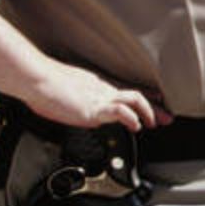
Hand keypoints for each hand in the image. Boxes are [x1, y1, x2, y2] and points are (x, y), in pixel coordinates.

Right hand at [23, 61, 170, 131]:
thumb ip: (74, 99)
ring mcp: (99, 97)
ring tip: (154, 123)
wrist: (36, 79)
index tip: (156, 100)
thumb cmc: (43, 85)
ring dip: (148, 111)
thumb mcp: (63, 92)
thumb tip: (74, 107)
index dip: (142, 97)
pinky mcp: (94, 107)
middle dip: (154, 107)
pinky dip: (132, 119)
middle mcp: (101, 89)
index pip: (124, 90)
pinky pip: (121, 111)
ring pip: (135, 99)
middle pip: (134, 95)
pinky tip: (136, 126)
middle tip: (167, 116)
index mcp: (95, 85)